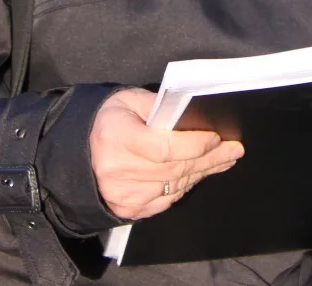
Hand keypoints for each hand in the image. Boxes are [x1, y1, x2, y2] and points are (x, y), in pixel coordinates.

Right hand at [89, 88, 243, 219]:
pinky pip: (167, 199)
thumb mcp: (129, 101)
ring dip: (203, 172)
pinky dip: (186, 185)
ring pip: (175, 185)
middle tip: (234, 149)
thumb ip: (160, 107)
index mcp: (117, 138)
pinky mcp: (128, 209)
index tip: (217, 138)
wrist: (77, 154)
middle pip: (176, 168)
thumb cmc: (109, 121)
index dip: (195, 144)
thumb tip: (195, 115)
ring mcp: (123, 194)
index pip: (164, 148)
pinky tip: (200, 173)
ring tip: (224, 160)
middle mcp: (118, 170)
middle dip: (210, 158)